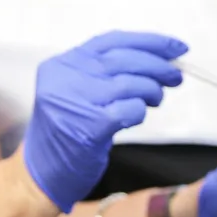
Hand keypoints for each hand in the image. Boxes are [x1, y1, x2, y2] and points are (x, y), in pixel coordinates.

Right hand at [22, 31, 186, 212]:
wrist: (40, 175)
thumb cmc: (66, 132)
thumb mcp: (75, 91)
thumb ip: (106, 72)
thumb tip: (160, 59)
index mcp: (62, 64)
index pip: (112, 40)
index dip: (149, 41)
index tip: (176, 47)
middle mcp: (65, 77)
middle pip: (124, 59)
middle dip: (158, 65)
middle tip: (176, 76)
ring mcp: (76, 101)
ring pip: (131, 83)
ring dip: (152, 90)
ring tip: (157, 98)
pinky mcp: (89, 127)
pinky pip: (130, 109)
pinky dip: (140, 111)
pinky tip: (137, 116)